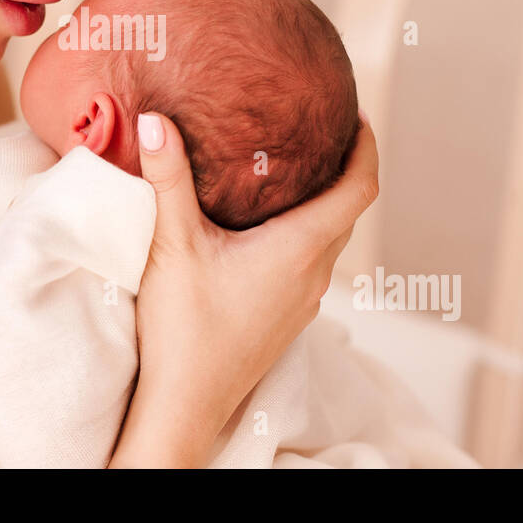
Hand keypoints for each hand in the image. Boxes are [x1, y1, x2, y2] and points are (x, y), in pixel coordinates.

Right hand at [109, 111, 378, 466]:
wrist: (185, 405)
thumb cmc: (183, 329)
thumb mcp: (173, 244)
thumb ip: (167, 180)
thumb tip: (155, 120)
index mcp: (300, 249)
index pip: (360, 189)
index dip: (367, 148)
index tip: (356, 117)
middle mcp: (314, 275)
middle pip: (348, 212)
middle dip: (344, 169)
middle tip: (322, 131)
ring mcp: (303, 302)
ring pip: (331, 241)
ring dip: (324, 205)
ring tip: (295, 170)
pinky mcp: (286, 319)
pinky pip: (311, 265)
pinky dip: (306, 234)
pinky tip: (268, 228)